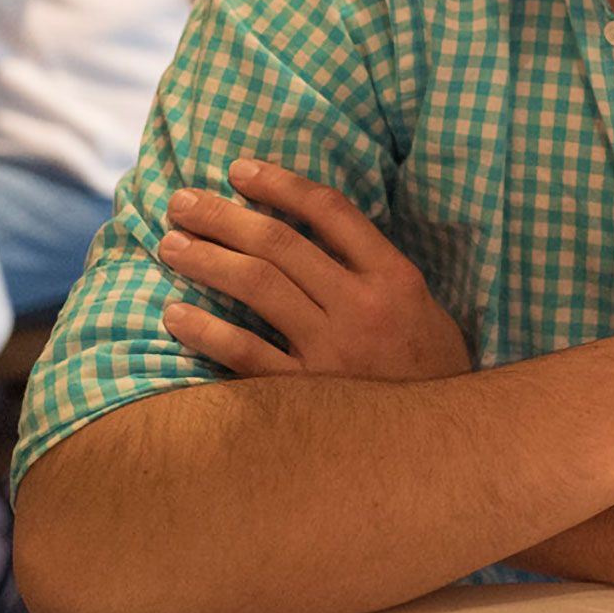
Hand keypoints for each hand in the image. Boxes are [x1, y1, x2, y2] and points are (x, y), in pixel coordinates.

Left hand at [155, 159, 471, 381]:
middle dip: (224, 217)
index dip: (280, 184)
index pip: (330, 210)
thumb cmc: (428, 367)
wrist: (441, 442)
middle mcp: (361, 306)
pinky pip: (247, 354)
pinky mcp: (308, 395)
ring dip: (208, 260)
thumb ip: (371, 268)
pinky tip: (175, 315)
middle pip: (280, 244)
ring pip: (258, 287)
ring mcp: (333, 350)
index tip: (239, 170)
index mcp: (393, 276)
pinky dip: (207, 330)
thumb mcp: (420, 304)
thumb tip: (307, 228)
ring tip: (172, 245)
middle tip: (183, 201)